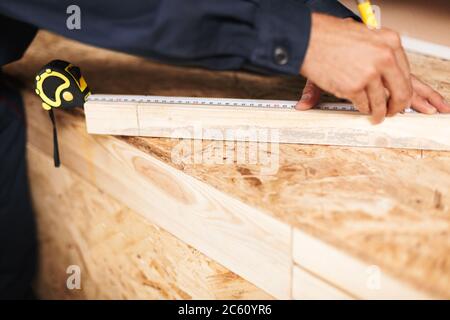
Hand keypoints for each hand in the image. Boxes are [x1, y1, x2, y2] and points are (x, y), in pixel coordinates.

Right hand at [299, 13, 413, 123]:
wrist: (309, 38)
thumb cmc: (330, 36)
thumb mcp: (363, 38)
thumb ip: (377, 54)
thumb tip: (385, 74)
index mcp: (389, 42)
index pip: (406, 72)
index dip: (403, 88)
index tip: (399, 95)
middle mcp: (384, 57)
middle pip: (401, 91)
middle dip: (397, 106)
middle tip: (392, 111)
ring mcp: (369, 73)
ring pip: (380, 102)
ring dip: (378, 112)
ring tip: (375, 116)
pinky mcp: (353, 87)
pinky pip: (363, 104)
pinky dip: (361, 108)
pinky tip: (360, 107)